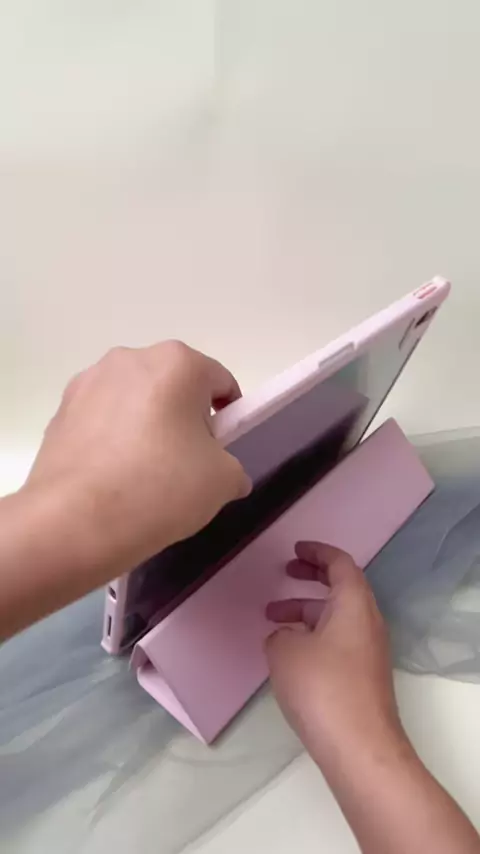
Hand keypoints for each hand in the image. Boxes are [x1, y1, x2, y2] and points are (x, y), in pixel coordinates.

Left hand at [27, 341, 250, 571]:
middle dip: (184, 420)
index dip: (227, 419)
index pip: (220, 383)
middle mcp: (130, 359)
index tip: (218, 454)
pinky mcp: (60, 411)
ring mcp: (88, 382)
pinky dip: (112, 441)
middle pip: (174, 387)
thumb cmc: (160, 488)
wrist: (74, 522)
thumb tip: (224, 475)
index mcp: (177, 363)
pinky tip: (112, 479)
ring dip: (145, 427)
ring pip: (135, 402)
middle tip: (184, 468)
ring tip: (143, 477)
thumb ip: (233, 469)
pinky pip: (102, 421)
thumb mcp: (222, 482)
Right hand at [266, 542, 403, 765]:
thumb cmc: (322, 688)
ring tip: (271, 621)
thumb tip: (285, 637)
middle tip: (284, 574)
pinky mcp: (363, 677)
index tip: (295, 549)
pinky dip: (313, 635)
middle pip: (341, 588)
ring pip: (336, 617)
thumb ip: (280, 634)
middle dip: (311, 578)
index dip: (317, 552)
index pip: (340, 563)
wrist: (359, 748)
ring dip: (305, 611)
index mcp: (354, 604)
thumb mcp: (285, 652)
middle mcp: (367, 622)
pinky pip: (337, 641)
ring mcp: (368, 652)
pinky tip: (287, 655)